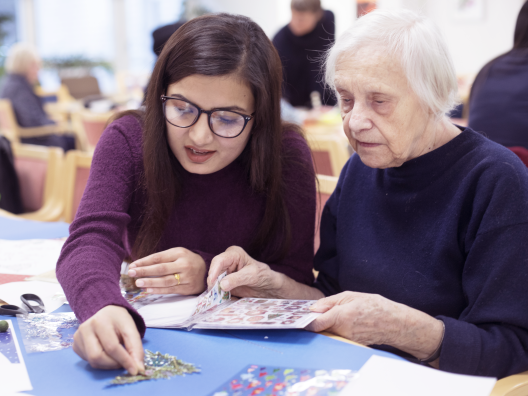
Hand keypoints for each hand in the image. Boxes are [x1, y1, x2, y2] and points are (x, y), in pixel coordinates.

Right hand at [73, 305, 143, 373]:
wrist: (104, 311)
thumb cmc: (118, 320)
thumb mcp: (131, 328)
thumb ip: (136, 347)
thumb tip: (138, 368)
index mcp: (100, 321)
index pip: (112, 347)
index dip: (124, 360)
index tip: (135, 370)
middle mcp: (85, 329)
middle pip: (97, 357)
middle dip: (114, 364)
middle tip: (124, 362)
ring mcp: (77, 338)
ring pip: (92, 361)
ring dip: (108, 364)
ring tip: (116, 357)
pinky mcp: (75, 345)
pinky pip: (88, 361)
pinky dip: (100, 362)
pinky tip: (106, 352)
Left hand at [128, 247, 205, 294]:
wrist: (207, 270)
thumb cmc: (187, 260)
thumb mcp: (177, 254)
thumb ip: (162, 258)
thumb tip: (141, 264)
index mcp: (179, 253)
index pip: (158, 257)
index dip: (144, 262)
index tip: (132, 265)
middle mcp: (184, 265)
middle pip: (161, 269)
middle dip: (144, 271)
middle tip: (131, 273)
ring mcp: (187, 277)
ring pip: (165, 281)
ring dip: (150, 282)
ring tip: (138, 283)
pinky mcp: (187, 288)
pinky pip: (171, 290)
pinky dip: (158, 290)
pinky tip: (148, 290)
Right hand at [207, 246, 281, 297]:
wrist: (268, 286)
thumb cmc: (263, 276)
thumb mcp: (252, 276)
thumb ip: (237, 279)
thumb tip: (222, 285)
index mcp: (234, 254)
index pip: (219, 260)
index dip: (213, 271)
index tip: (212, 282)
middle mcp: (227, 261)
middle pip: (213, 271)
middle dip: (212, 282)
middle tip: (213, 293)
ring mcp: (225, 272)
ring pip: (213, 280)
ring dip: (214, 289)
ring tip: (215, 298)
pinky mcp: (224, 282)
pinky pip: (217, 287)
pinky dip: (217, 293)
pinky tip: (219, 299)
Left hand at [306, 291, 443, 360]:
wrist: (395, 323)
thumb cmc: (374, 305)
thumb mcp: (351, 295)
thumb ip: (330, 302)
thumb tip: (313, 308)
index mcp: (340, 316)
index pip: (315, 322)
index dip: (305, 319)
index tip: (299, 316)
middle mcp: (342, 330)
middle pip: (320, 327)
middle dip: (316, 320)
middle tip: (313, 311)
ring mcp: (346, 339)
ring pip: (328, 331)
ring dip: (327, 324)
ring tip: (332, 313)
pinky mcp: (351, 343)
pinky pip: (338, 335)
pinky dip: (336, 328)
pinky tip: (343, 321)